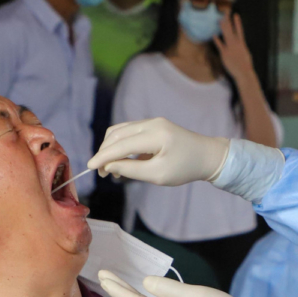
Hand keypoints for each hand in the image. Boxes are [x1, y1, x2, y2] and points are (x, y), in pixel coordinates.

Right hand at [88, 117, 229, 184]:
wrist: (207, 156)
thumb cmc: (185, 168)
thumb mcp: (158, 175)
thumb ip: (131, 170)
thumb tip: (109, 166)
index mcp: (155, 135)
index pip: (121, 144)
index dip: (103, 156)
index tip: (90, 167)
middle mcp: (151, 123)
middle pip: (117, 134)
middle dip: (105, 153)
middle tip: (102, 173)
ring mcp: (152, 121)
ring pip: (120, 130)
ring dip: (111, 147)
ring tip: (111, 169)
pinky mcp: (152, 124)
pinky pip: (129, 131)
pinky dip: (120, 144)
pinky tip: (122, 161)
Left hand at [213, 13, 254, 81]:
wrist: (243, 72)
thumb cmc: (245, 65)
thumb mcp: (245, 54)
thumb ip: (242, 47)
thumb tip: (241, 44)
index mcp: (242, 43)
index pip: (239, 30)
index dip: (237, 22)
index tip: (235, 15)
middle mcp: (236, 44)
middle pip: (231, 30)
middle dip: (228, 21)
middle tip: (224, 13)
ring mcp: (230, 48)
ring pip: (226, 35)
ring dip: (222, 27)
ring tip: (219, 20)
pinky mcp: (225, 54)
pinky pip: (220, 45)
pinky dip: (217, 40)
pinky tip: (214, 35)